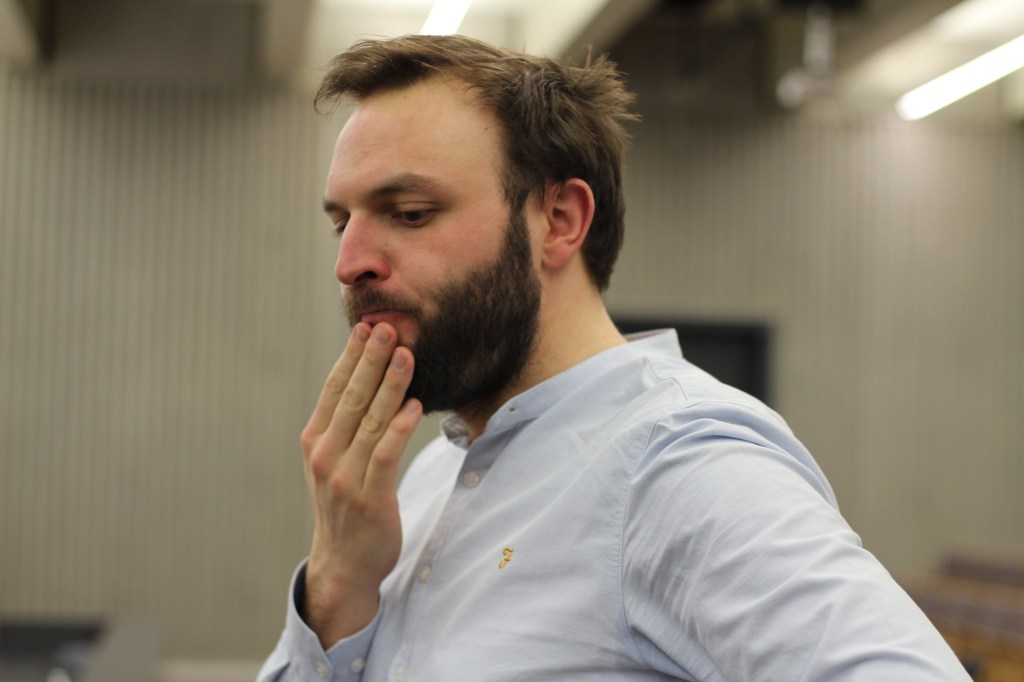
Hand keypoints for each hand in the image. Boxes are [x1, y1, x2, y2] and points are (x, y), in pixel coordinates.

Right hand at [300, 322, 421, 646]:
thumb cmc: (347, 504)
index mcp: (315, 440)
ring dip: (390, 385)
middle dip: (371, 360)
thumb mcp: (336, 460)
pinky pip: (385, 455)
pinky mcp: (369, 497)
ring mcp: (344, 476)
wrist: (344, 563)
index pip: (334, 389)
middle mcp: (325, 455)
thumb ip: (348, 424)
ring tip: (407, 355)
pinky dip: (399, 428)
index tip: (366, 327)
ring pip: (370, 421)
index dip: (350, 356)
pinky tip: (414, 406)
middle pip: (351, 398)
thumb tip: (372, 377)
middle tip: (388, 327)